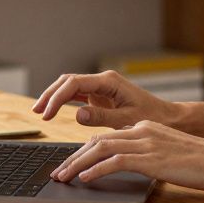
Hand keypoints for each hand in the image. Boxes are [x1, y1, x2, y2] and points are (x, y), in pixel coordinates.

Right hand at [32, 70, 179, 128]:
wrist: (166, 117)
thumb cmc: (151, 117)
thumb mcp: (127, 120)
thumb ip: (102, 117)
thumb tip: (77, 114)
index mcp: (109, 82)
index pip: (75, 83)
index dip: (57, 97)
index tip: (46, 113)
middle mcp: (103, 81)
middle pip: (68, 81)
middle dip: (50, 94)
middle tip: (37, 112)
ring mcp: (101, 88)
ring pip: (70, 86)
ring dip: (54, 97)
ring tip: (40, 112)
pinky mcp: (100, 96)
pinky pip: (77, 95)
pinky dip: (63, 101)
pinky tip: (53, 111)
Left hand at [50, 120, 203, 190]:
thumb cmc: (201, 161)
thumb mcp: (169, 154)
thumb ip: (148, 156)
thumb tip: (130, 168)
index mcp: (145, 128)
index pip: (107, 137)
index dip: (84, 151)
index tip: (72, 164)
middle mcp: (142, 131)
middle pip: (97, 141)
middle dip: (73, 157)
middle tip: (59, 172)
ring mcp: (145, 143)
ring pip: (100, 149)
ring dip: (77, 164)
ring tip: (64, 177)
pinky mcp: (150, 158)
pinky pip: (114, 162)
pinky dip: (96, 170)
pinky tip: (85, 179)